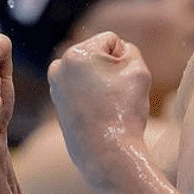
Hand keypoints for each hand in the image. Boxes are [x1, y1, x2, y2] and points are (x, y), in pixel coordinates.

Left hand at [47, 31, 151, 182]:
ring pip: (91, 72)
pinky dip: (92, 96)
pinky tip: (99, 113)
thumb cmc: (124, 110)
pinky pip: (83, 89)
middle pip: (98, 56)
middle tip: (116, 97)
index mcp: (77, 53)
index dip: (125, 60)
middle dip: (110, 70)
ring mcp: (55, 85)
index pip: (112, 40)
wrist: (106, 153)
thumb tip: (113, 51)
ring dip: (102, 82)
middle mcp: (60, 65)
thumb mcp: (138, 69)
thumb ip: (128, 49)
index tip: (124, 83)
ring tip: (108, 105)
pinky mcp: (57, 102)